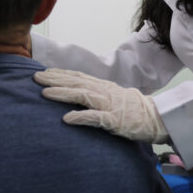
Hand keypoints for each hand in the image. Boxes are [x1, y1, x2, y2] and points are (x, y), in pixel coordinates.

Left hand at [34, 68, 169, 143]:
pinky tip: (66, 118)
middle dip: (54, 79)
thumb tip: (80, 93)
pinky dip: (80, 117)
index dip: (60, 74)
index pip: (78, 77)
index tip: (44, 72)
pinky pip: (95, 117)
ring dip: (62, 93)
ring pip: (81, 95)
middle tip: (35, 78)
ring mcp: (108, 104)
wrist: (156, 118)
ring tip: (45, 93)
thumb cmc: (134, 109)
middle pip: (75, 82)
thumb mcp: (114, 96)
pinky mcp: (113, 120)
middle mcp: (103, 91)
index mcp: (103, 86)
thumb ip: (98, 94)